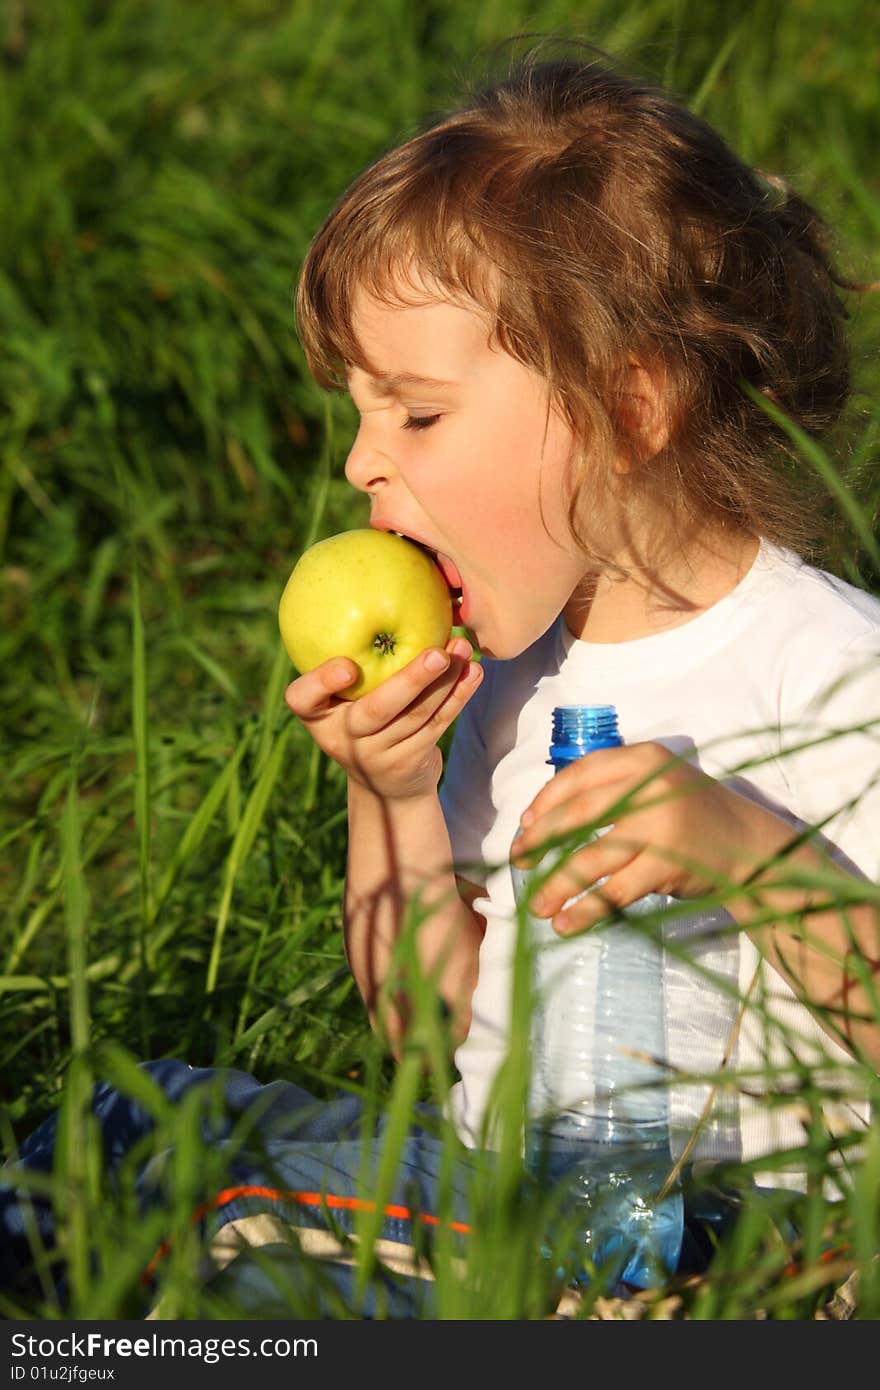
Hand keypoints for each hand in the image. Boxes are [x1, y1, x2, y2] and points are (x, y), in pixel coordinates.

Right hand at [284, 635, 482, 800]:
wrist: (384, 784)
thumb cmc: (360, 714)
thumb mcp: (343, 695)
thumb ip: (351, 654)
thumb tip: (385, 579)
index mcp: (316, 715)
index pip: (303, 699)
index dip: (321, 682)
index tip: (347, 664)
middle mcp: (342, 738)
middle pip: (376, 710)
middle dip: (410, 681)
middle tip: (438, 653)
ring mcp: (376, 756)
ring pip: (416, 717)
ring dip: (444, 682)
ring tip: (462, 650)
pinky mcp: (408, 763)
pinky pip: (437, 725)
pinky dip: (458, 696)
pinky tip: (473, 672)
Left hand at [510, 741, 796, 935]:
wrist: (751, 847)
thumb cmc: (691, 815)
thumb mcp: (656, 784)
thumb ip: (612, 790)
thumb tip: (542, 821)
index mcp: (643, 759)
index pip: (581, 775)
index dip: (547, 801)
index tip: (525, 824)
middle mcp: (650, 787)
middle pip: (579, 814)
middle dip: (541, 841)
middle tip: (519, 862)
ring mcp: (659, 826)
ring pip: (591, 857)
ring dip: (557, 884)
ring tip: (537, 906)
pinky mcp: (667, 865)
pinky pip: (615, 891)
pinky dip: (587, 910)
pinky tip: (567, 924)